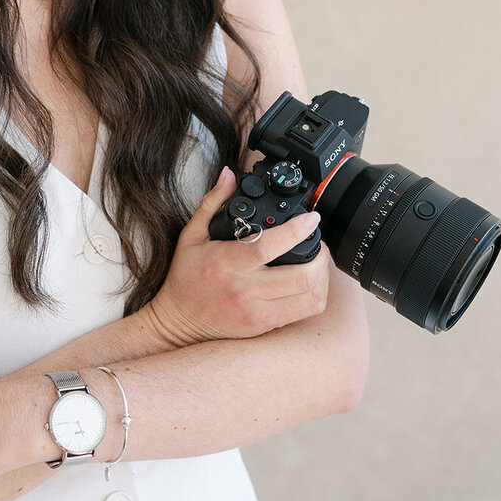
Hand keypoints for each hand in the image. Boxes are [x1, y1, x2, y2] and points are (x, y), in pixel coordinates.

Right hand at [145, 167, 330, 346]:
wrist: (179, 320)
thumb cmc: (185, 276)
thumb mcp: (191, 234)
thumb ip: (212, 202)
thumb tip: (229, 174)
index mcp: (227, 263)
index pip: (267, 247)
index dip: (296, 231)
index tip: (311, 218)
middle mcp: (245, 290)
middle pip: (302, 278)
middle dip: (319, 257)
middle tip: (317, 242)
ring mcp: (258, 312)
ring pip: (310, 298)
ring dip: (321, 277)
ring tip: (315, 262)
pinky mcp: (265, 325)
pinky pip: (305, 312)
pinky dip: (315, 295)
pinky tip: (308, 281)